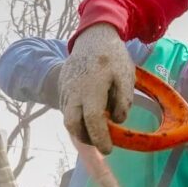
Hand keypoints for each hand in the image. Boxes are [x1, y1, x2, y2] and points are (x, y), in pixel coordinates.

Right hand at [60, 24, 134, 151]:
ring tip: (98, 131)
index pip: (92, 120)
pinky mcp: (62, 88)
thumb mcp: (126, 76)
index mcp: (91, 88)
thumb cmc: (112, 57)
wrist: (92, 37)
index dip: (100, 138)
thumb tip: (117, 121)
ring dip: (81, 130)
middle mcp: (73, 91)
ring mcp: (64, 90)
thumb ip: (123, 100)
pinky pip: (67, 109)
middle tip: (102, 143)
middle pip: (72, 124)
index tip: (108, 149)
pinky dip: (77, 119)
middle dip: (86, 139)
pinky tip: (90, 117)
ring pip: (68, 118)